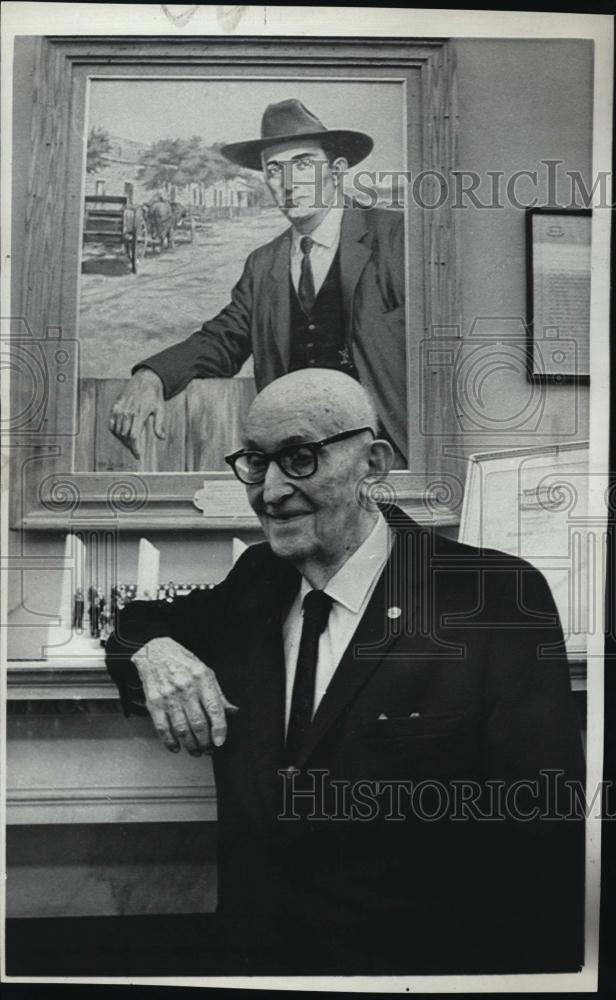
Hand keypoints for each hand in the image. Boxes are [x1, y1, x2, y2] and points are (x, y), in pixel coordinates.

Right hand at [109, 369, 165, 459]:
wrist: (145, 379)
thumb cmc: (154, 395)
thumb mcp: (160, 409)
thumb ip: (159, 424)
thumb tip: (161, 438)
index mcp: (139, 414)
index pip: (133, 436)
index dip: (135, 448)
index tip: (138, 456)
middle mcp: (127, 412)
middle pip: (124, 436)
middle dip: (130, 446)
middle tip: (135, 450)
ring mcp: (119, 409)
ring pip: (117, 432)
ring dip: (123, 440)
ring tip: (130, 443)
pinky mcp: (115, 407)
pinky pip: (111, 424)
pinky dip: (115, 432)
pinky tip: (122, 434)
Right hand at [132, 637, 237, 755]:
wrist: (155, 652)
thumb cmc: (183, 662)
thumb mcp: (205, 672)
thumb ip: (218, 694)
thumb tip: (232, 712)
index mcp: (202, 679)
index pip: (215, 709)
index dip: (219, 729)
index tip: (220, 742)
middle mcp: (186, 688)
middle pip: (198, 723)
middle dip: (205, 742)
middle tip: (209, 749)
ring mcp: (169, 696)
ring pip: (181, 729)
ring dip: (190, 745)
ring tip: (196, 751)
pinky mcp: (154, 702)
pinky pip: (162, 728)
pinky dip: (170, 742)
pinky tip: (176, 747)